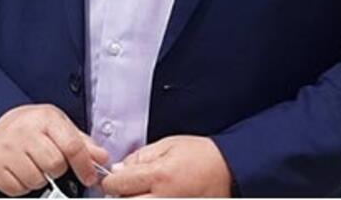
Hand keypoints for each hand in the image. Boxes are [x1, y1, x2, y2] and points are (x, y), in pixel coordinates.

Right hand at [0, 104, 109, 196]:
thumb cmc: (32, 127)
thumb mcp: (58, 126)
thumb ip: (81, 143)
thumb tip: (101, 158)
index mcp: (45, 118)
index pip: (72, 146)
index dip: (85, 166)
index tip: (90, 177)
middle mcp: (24, 131)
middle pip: (54, 166)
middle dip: (58, 170)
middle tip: (52, 164)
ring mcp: (6, 148)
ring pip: (36, 180)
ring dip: (40, 179)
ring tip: (35, 165)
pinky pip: (17, 189)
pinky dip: (23, 186)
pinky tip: (21, 171)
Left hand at [101, 135, 231, 197]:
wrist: (230, 171)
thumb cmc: (202, 156)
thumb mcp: (168, 145)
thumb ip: (140, 158)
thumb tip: (118, 171)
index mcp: (159, 176)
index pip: (117, 184)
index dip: (111, 180)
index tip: (114, 179)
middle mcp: (164, 198)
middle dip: (121, 195)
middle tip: (128, 188)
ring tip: (145, 192)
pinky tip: (155, 196)